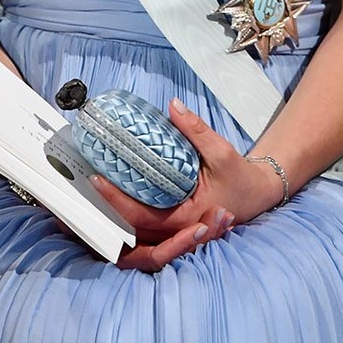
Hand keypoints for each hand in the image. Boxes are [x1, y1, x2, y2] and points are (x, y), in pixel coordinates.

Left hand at [90, 98, 286, 271]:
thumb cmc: (240, 177)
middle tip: (87, 184)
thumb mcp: (223, 152)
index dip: (117, 200)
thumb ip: (197, 130)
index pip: (144, 218)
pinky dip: (125, 218)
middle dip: (106, 213)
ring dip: (113, 220)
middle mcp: (178, 232)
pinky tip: (108, 198)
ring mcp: (174, 233)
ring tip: (90, 194)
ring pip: (136, 237)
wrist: (255, 193)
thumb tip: (173, 105)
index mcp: (188, 219)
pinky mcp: (171, 228)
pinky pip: (144, 229)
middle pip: (133, 233)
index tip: (98, 179)